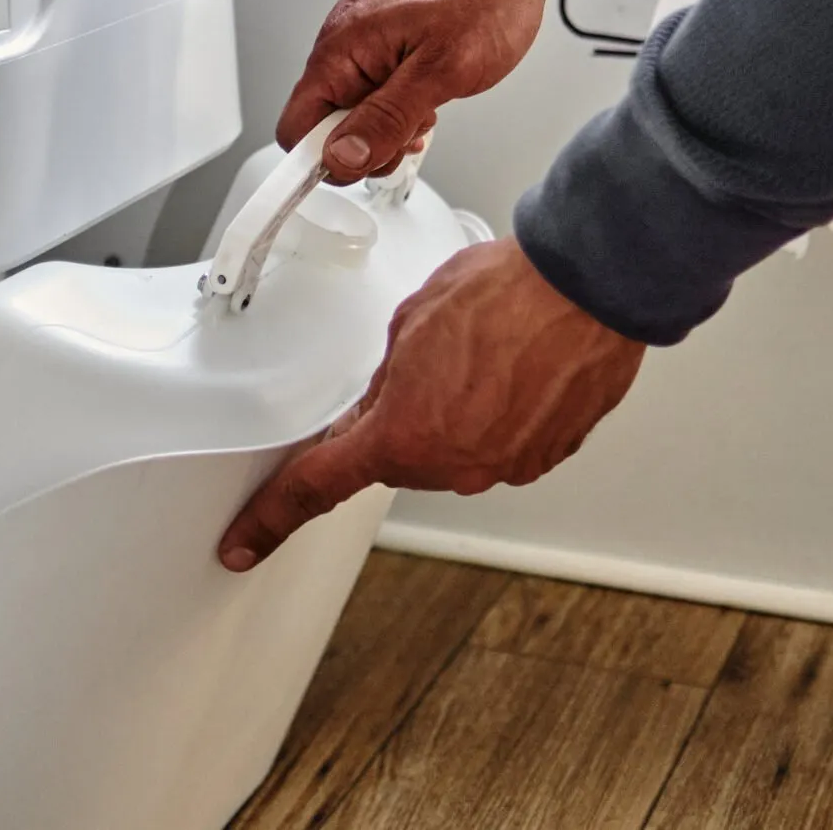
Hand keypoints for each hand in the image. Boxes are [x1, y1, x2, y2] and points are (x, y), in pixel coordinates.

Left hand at [218, 237, 644, 570]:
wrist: (588, 288)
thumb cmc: (503, 294)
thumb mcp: (408, 325)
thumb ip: (384, 380)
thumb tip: (386, 397)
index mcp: (401, 438)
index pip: (318, 486)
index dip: (273, 517)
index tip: (244, 543)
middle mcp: (454, 468)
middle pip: (400, 454)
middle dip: (403, 415)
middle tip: (428, 361)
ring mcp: (505, 467)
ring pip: (454, 447)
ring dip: (457, 411)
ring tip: (484, 352)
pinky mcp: (545, 457)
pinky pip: (503, 442)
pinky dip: (502, 412)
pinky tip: (515, 367)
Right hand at [278, 0, 558, 183]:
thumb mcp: (441, 71)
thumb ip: (386, 119)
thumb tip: (341, 157)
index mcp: (342, 50)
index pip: (297, 127)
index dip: (323, 159)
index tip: (359, 168)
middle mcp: (341, 42)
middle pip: (326, 124)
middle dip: (369, 141)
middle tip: (413, 129)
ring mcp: (361, 39)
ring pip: (354, 107)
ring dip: (388, 121)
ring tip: (429, 103)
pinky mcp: (381, 37)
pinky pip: (373, 84)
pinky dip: (398, 99)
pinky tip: (428, 91)